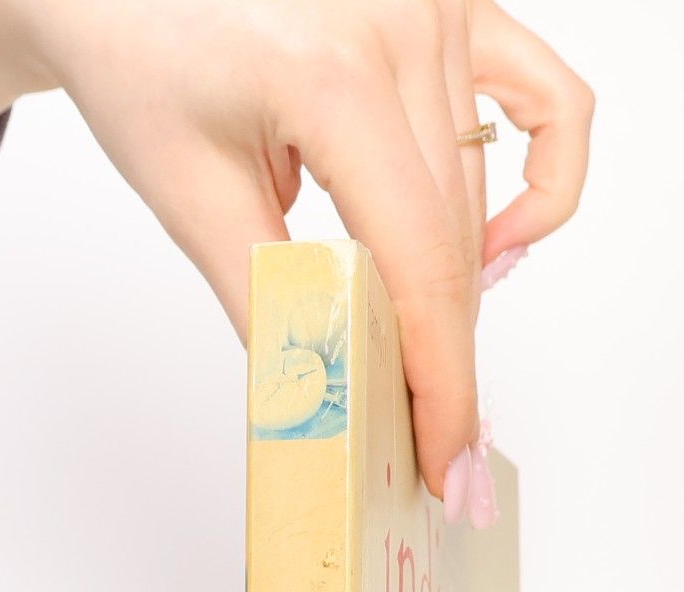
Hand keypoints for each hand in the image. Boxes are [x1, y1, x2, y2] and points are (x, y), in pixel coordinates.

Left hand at [0, 0, 593, 496]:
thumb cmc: (138, 51)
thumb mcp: (189, 195)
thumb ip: (272, 305)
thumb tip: (332, 406)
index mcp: (329, 75)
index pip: (417, 261)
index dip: (438, 375)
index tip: (442, 453)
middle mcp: (400, 27)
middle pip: (452, 241)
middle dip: (441, 351)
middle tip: (423, 432)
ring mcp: (438, 7)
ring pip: (479, 195)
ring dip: (453, 279)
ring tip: (405, 331)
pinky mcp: (456, 1)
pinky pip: (546, 98)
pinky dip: (543, 178)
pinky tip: (501, 241)